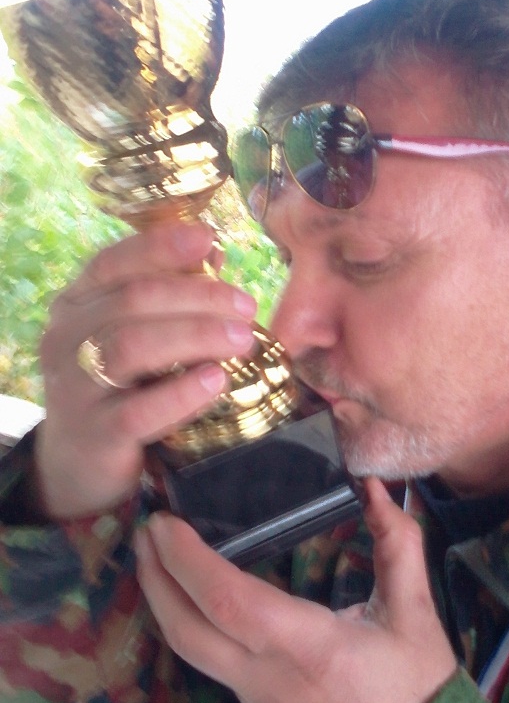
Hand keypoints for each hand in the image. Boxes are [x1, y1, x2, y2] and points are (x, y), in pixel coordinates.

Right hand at [35, 221, 258, 518]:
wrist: (78, 463)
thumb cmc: (121, 384)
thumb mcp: (137, 334)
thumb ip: (171, 295)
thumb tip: (214, 254)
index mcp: (77, 303)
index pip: (113, 262)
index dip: (161, 246)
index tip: (208, 238)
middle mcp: (66, 338)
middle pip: (132, 300)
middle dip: (199, 297)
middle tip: (247, 308)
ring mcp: (75, 387)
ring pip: (132, 346)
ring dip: (197, 336)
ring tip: (243, 340)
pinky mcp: (95, 434)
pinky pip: (139, 409)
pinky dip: (183, 392)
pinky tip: (217, 380)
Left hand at [135, 477, 457, 702]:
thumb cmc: (419, 690)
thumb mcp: (416, 613)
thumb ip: (398, 544)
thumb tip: (374, 487)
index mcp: (306, 647)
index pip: (227, 601)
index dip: (188, 560)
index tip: (166, 522)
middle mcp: (267, 679)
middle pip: (186, 632)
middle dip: (156, 578)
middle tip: (145, 531)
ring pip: (193, 654)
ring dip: (168, 603)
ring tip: (161, 559)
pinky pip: (215, 668)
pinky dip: (196, 626)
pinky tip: (204, 603)